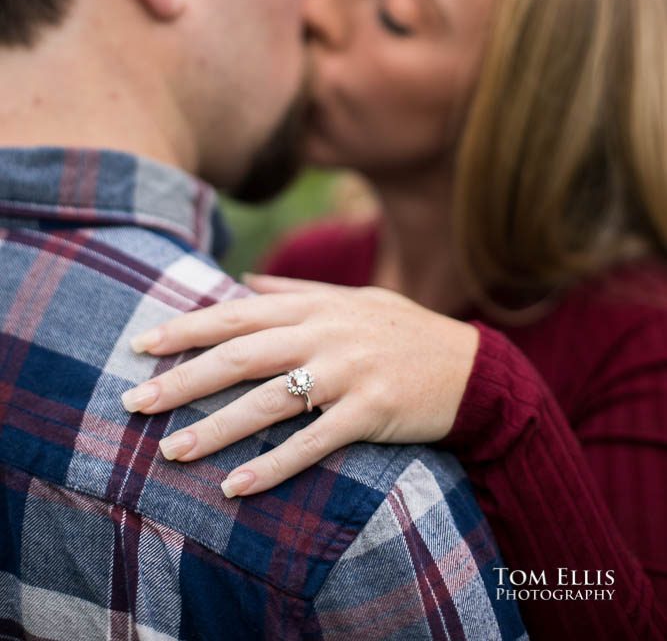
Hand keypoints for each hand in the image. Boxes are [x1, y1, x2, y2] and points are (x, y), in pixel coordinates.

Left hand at [122, 275, 479, 496]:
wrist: (473, 368)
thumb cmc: (404, 331)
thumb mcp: (353, 298)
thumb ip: (296, 288)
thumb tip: (243, 279)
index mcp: (316, 305)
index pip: (236, 314)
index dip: (186, 328)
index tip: (142, 345)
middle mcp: (326, 334)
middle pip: (240, 356)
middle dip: (182, 379)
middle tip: (135, 402)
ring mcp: (349, 373)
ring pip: (268, 402)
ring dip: (216, 428)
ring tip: (172, 451)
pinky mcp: (371, 412)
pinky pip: (312, 444)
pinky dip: (273, 467)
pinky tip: (237, 487)